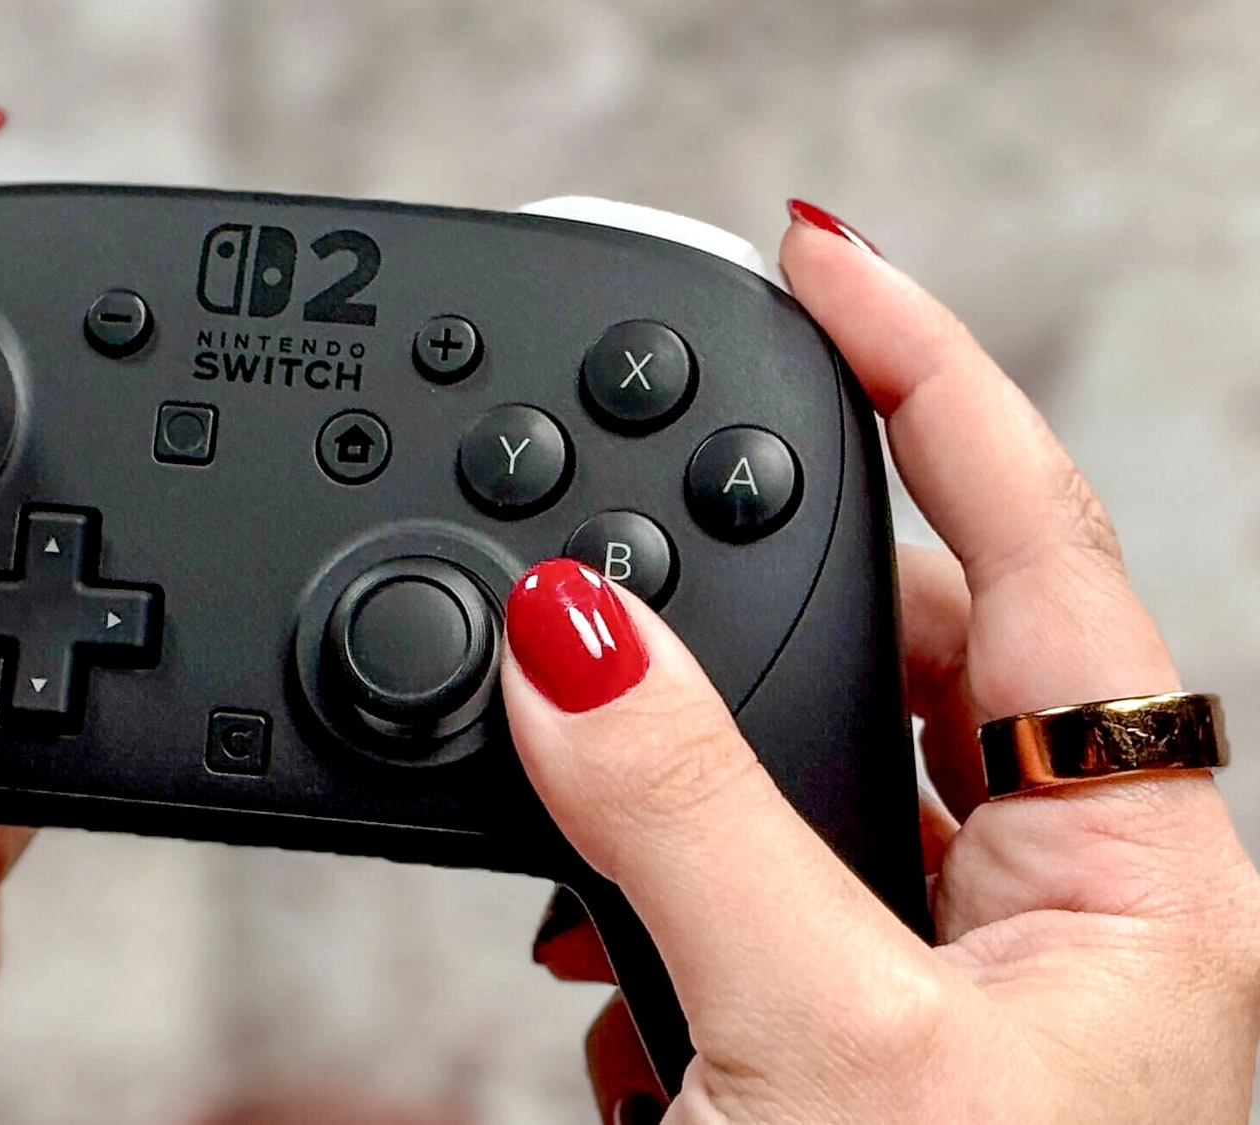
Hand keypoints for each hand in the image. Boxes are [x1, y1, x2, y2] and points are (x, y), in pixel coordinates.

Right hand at [520, 202, 1259, 1122]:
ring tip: (598, 884)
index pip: (1032, 540)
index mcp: (1130, 860)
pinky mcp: (857, 1019)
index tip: (812, 260)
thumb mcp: (820, 1045)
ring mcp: (952, 957)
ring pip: (795, 781)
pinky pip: (747, 889)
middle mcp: (1052, 886)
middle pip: (890, 648)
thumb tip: (563, 638)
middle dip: (734, 635)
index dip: (927, 375)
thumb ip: (687, 827)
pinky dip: (655, 910)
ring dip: (670, 812)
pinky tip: (616, 988)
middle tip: (605, 626)